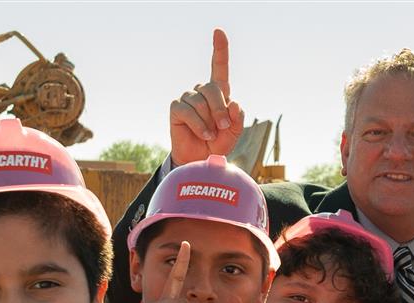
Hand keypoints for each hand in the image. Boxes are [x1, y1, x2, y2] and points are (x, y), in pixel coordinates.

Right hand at [168, 28, 244, 165]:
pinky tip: (203, 134)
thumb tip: (234, 103)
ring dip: (210, 122)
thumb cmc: (218, 142)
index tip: (218, 32)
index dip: (220, 49)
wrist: (200, 159)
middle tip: (224, 126)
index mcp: (218, 92)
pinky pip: (188, 111)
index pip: (219, 67)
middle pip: (213, 89)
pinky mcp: (176, 107)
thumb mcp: (234, 132)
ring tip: (211, 134)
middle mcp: (202, 91)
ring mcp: (188, 98)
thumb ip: (237, 118)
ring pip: (201, 103)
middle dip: (221, 109)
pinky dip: (199, 125)